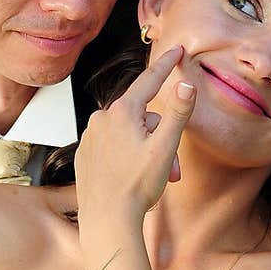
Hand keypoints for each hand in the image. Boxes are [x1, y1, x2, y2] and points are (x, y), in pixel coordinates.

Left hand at [75, 46, 195, 225]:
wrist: (107, 219)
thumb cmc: (136, 186)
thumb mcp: (164, 147)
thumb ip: (178, 113)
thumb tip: (186, 84)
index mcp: (122, 112)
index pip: (149, 80)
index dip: (166, 65)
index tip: (176, 50)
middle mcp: (102, 119)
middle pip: (142, 117)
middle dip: (161, 138)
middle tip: (172, 168)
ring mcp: (90, 136)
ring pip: (127, 133)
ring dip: (145, 150)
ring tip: (153, 177)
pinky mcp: (84, 154)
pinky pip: (111, 146)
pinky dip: (125, 156)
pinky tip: (130, 177)